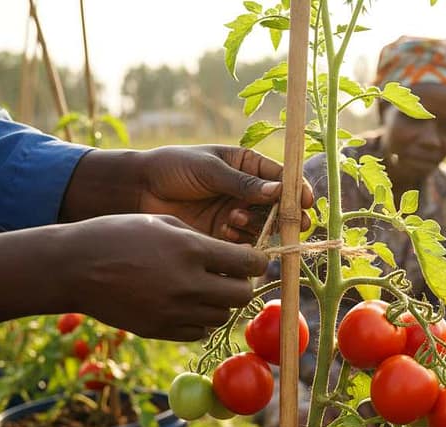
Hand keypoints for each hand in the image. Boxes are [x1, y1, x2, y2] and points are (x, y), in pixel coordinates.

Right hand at [68, 214, 267, 340]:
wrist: (73, 267)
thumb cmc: (117, 235)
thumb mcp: (163, 223)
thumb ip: (202, 240)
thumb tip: (234, 256)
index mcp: (191, 250)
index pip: (249, 263)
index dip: (256, 261)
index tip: (251, 260)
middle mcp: (188, 284)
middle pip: (243, 295)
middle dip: (242, 284)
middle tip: (228, 276)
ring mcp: (174, 311)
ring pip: (223, 316)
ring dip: (220, 303)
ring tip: (202, 289)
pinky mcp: (160, 330)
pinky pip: (200, 331)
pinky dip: (200, 320)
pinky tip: (186, 304)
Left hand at [137, 145, 313, 242]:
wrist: (139, 191)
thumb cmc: (173, 168)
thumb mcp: (210, 170)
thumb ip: (243, 183)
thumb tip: (278, 192)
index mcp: (248, 165)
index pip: (282, 177)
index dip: (297, 189)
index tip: (306, 201)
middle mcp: (248, 191)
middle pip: (280, 205)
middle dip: (287, 214)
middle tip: (294, 223)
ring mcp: (237, 213)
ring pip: (265, 225)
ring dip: (258, 225)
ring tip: (234, 218)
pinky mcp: (224, 235)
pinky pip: (245, 242)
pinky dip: (242, 240)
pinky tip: (227, 231)